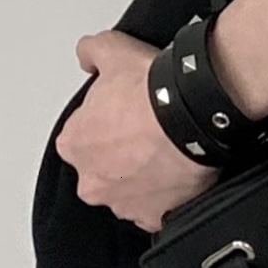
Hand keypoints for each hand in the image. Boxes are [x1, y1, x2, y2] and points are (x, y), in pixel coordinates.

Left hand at [54, 31, 219, 233]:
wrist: (192, 116)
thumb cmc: (152, 91)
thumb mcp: (113, 49)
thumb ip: (91, 51)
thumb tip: (88, 55)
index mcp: (74, 145)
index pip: (84, 134)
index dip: (107, 120)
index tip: (127, 111)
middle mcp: (92, 181)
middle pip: (103, 168)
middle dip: (122, 155)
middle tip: (149, 132)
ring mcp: (123, 203)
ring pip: (130, 191)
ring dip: (144, 176)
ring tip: (169, 150)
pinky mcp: (155, 217)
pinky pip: (158, 210)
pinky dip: (167, 195)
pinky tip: (180, 171)